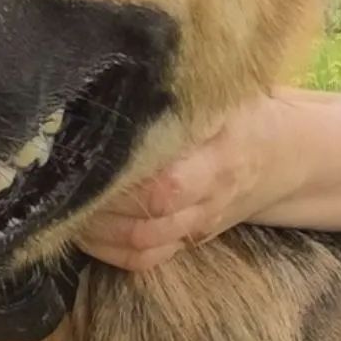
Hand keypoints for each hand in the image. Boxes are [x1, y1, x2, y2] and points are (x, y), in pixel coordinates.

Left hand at [76, 92, 300, 271]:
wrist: (278, 154)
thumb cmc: (235, 113)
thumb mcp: (216, 96)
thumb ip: (170, 95)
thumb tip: (112, 80)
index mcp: (216, 156)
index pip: (166, 186)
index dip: (119, 184)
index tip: (83, 164)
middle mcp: (207, 197)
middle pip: (147, 222)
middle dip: (98, 211)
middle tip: (61, 188)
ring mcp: (197, 223)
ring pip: (142, 244)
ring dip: (96, 233)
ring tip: (63, 208)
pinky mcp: (187, 239)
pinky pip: (147, 260)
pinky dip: (110, 252)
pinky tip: (84, 231)